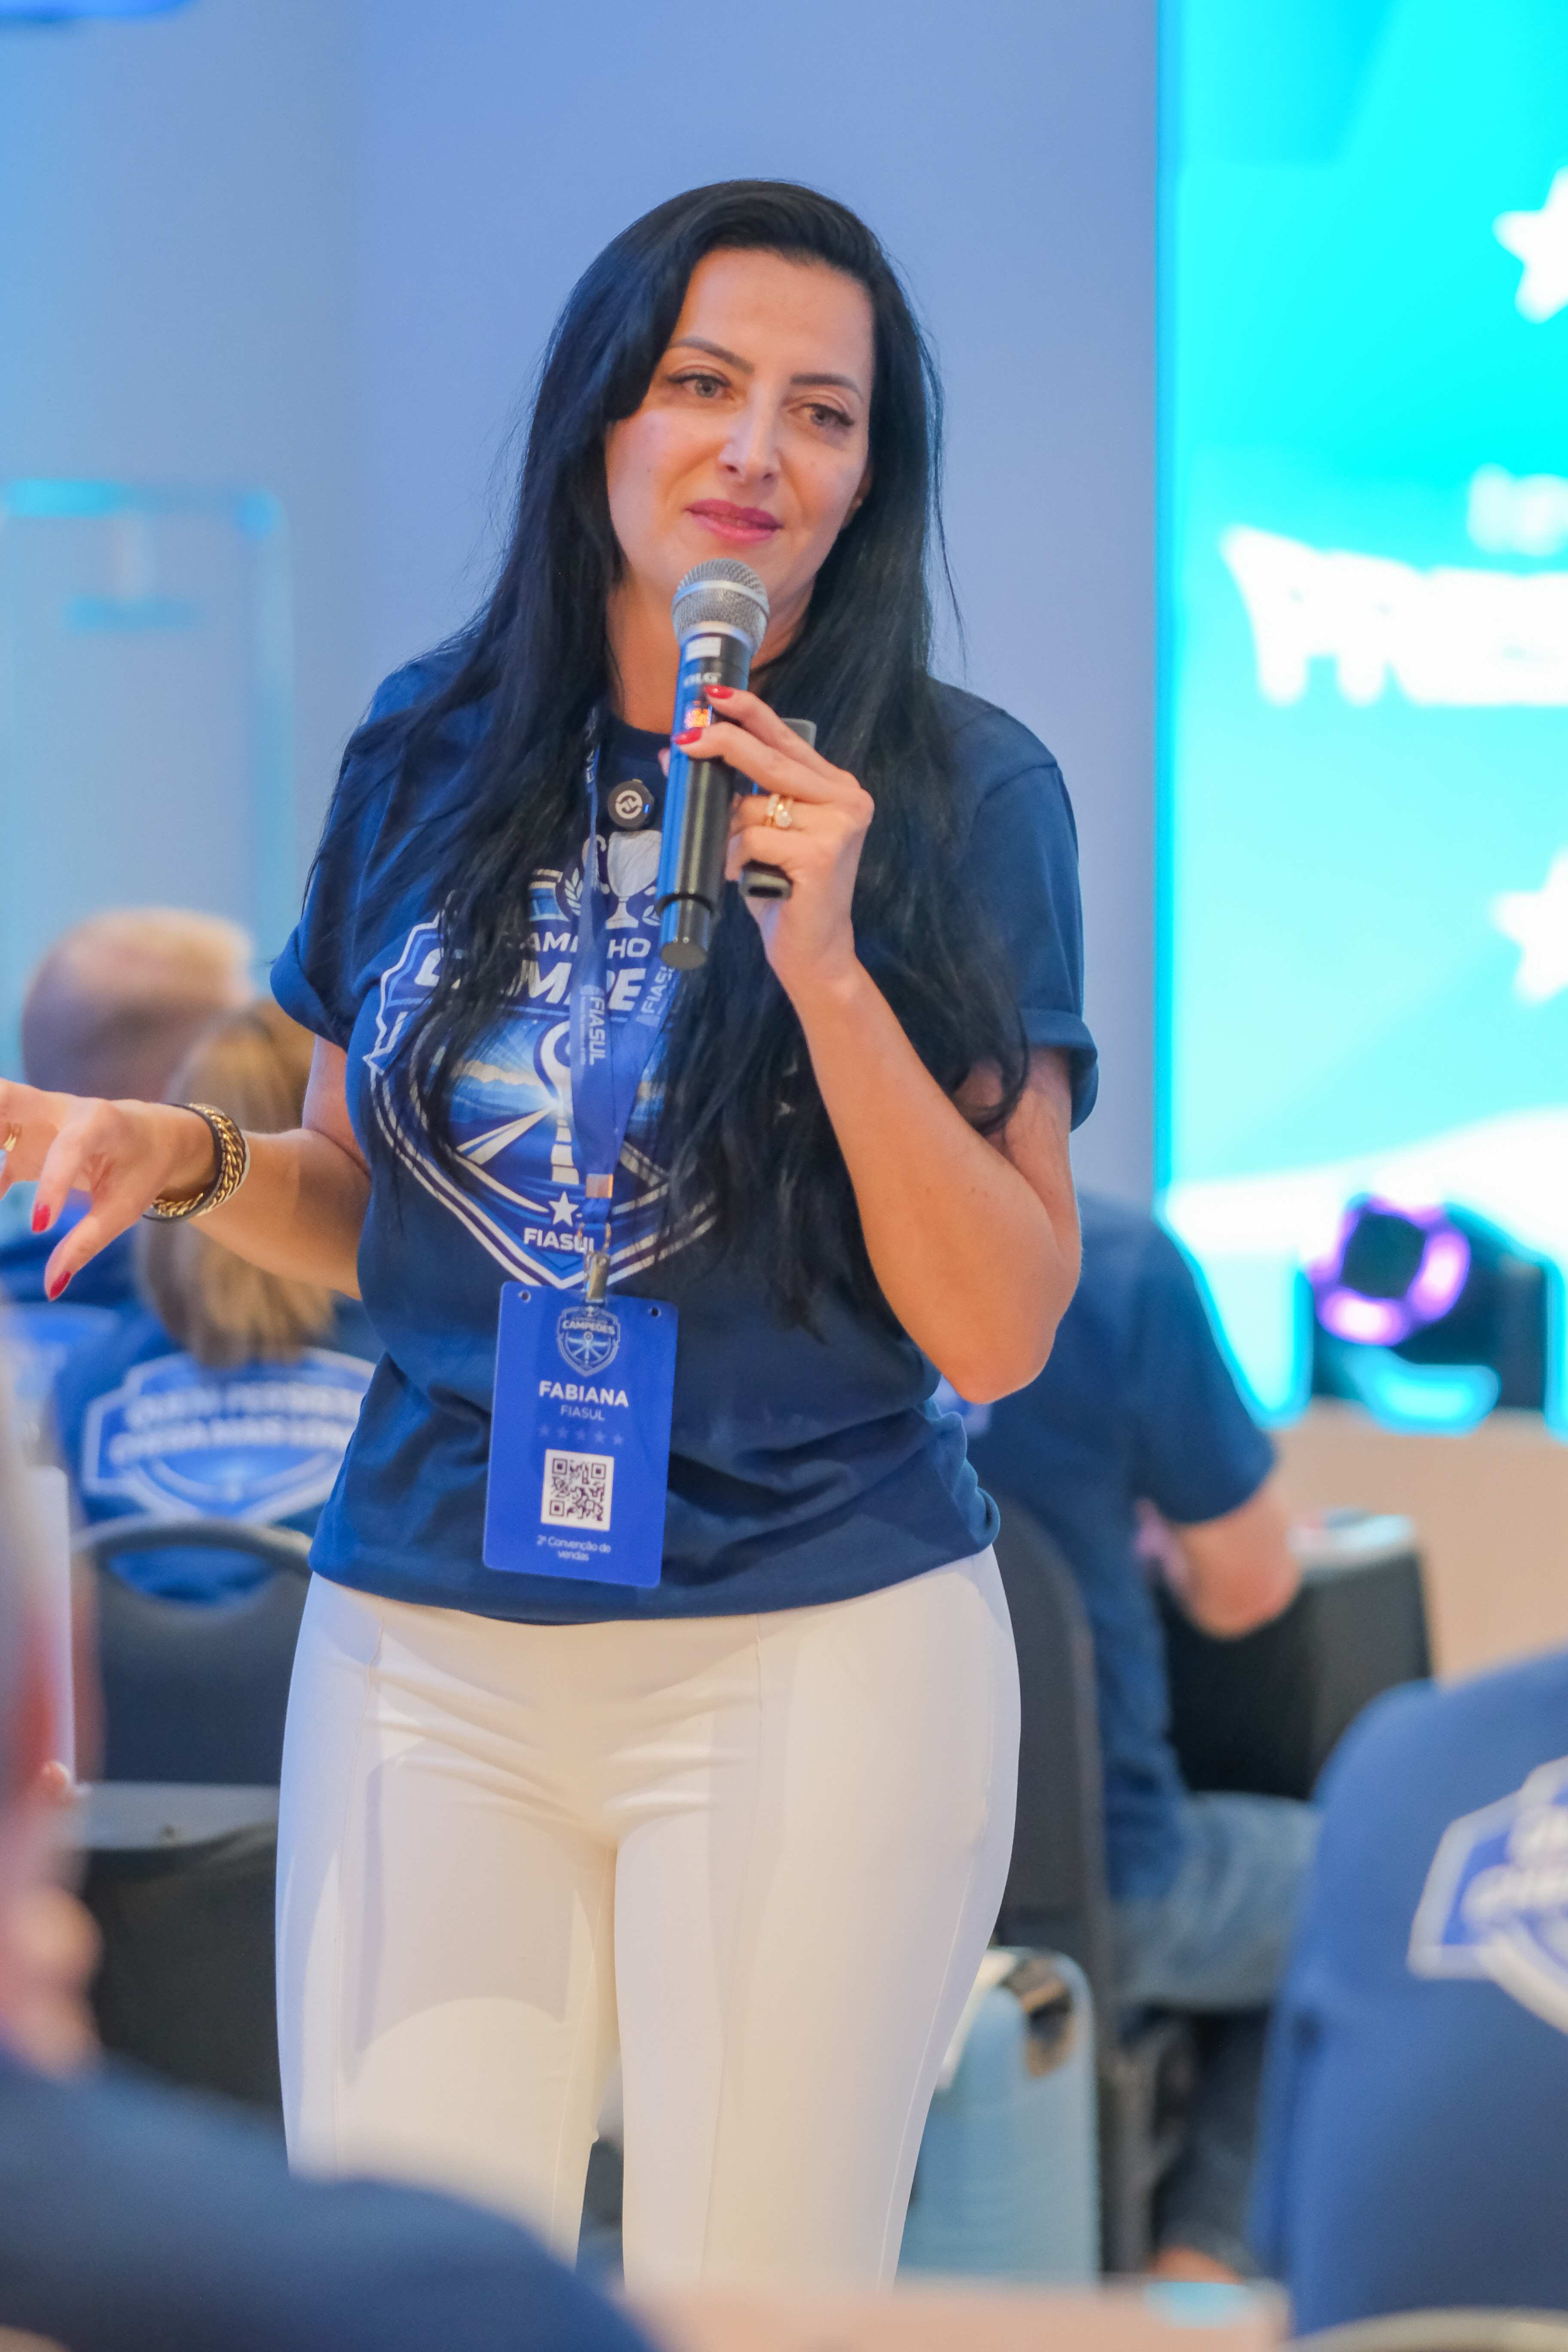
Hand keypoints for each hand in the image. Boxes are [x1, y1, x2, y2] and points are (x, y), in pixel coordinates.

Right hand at [0, 1083, 216, 1298]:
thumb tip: (51, 1287)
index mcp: (99, 1122)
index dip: (52, 1183)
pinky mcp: (23, 1136)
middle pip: (12, 1096)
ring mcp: (37, 1118)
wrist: (153, 1135)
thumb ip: (87, 1244)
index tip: (41, 1226)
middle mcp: (61, 1110)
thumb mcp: (124, 1209)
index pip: (70, 1147)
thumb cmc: (142, 1169)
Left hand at [674, 686, 873, 1006]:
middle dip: (722, 744)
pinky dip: (735, 859)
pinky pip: (753, 840)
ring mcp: (838, 825)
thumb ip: (740, 795)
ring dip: (729, 833)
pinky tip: (746, 878)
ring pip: (755, 807)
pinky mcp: (821, 854)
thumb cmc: (786, 890)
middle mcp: (846, 798)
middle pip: (770, 759)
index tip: (715, 696)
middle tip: (684, 741)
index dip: (750, 713)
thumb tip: (680, 753)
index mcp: (835, 786)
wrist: (815, 950)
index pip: (787, 738)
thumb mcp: (762, 832)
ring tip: (738, 861)